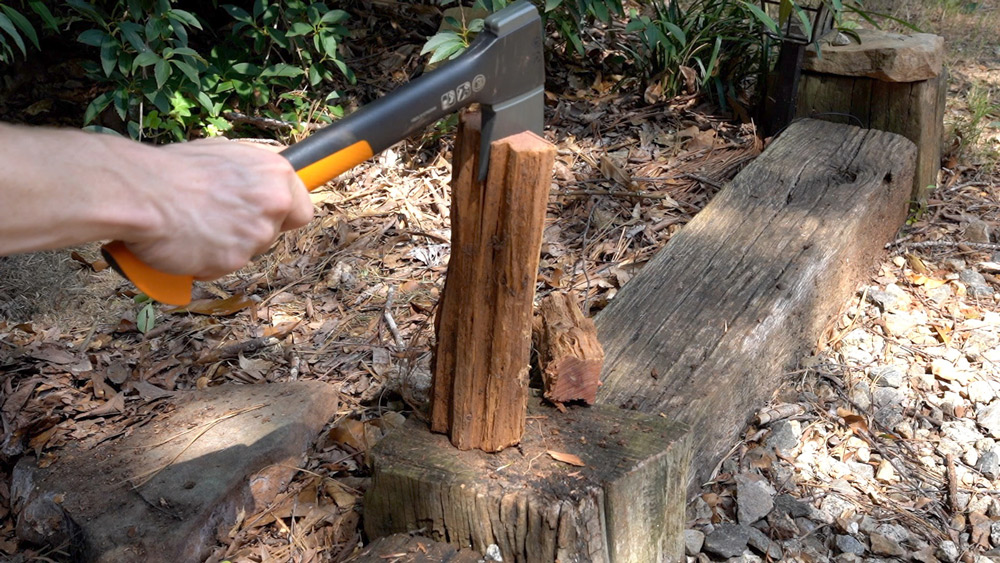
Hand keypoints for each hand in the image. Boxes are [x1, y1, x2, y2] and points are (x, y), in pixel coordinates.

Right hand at [123, 138, 312, 279]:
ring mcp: (256, 234)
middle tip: (216, 218)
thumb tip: (261, 183)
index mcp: (276, 173)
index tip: (268, 217)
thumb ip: (252, 175)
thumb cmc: (173, 169)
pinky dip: (206, 261)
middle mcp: (274, 203)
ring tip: (194, 225)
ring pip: (248, 251)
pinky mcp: (234, 259)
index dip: (282, 215)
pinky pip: (223, 267)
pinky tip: (186, 242)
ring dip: (226, 246)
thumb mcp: (224, 155)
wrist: (141, 192)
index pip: (302, 210)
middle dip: (248, 231)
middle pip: (272, 233)